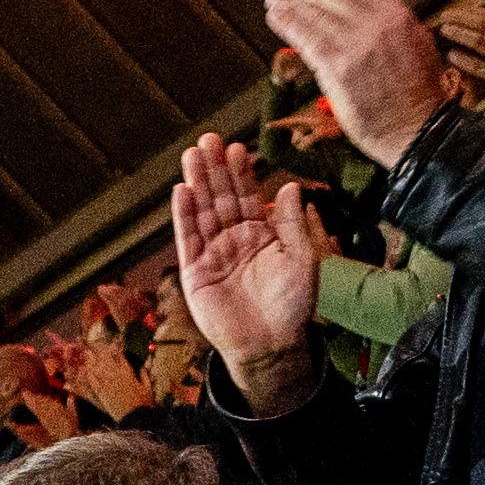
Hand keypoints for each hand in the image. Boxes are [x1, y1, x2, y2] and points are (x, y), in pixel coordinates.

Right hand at [164, 136, 333, 397]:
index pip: (248, 195)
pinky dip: (184, 216)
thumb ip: (292, 223)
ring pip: (203, 212)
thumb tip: (290, 185)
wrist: (271, 345)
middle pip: (222, 197)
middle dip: (215, 169)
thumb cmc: (292, 306)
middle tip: (209, 139)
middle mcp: (234, 239)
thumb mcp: (301, 260)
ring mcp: (213, 254)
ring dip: (197, 183)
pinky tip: (183, 191)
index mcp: (261, 234)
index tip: (238, 147)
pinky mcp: (195, 272)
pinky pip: (188, 239)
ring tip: (192, 155)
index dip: (242, 172)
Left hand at [259, 0, 451, 161]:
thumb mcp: (416, 39)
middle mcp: (376, 25)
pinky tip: (275, 18)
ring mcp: (356, 45)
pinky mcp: (338, 68)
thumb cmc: (418, 91)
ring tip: (273, 1)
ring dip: (288, 3)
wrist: (418, 131)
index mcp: (396, 15)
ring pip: (313, 13)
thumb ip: (392, 7)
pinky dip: (286, 23)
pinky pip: (306, 37)